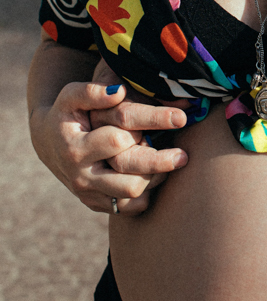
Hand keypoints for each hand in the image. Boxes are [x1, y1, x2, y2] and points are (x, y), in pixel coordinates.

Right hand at [29, 79, 186, 215]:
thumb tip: (119, 92)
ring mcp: (89, 195)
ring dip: (156, 179)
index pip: (117, 141)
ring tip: (172, 161)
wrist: (49, 142)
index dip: (147, 127)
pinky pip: (129, 208)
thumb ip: (91, 92)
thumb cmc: (67, 113)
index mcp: (76, 149)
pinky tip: (155, 174)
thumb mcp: (71, 97)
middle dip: (160, 164)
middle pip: (129, 182)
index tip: (178, 119)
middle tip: (184, 154)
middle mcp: (81, 177)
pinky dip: (146, 193)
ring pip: (132, 197)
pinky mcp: (97, 205)